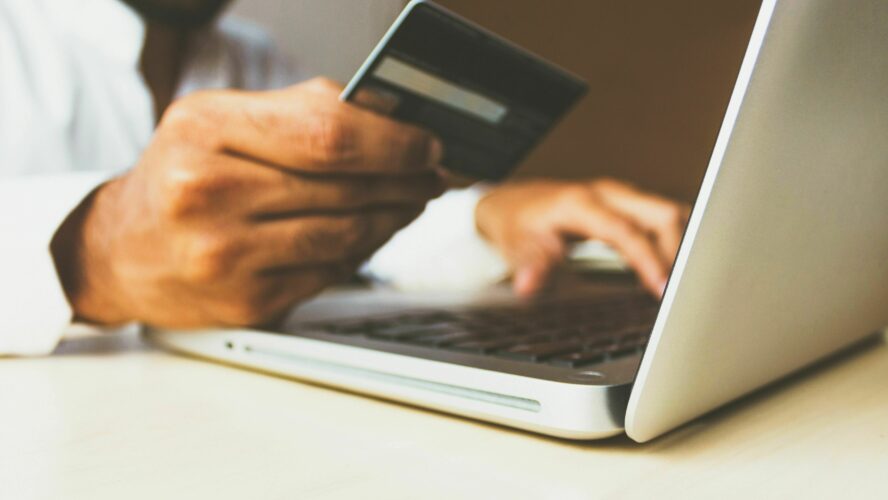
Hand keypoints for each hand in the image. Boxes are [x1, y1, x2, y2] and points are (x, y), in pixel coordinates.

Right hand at [52, 78, 443, 327]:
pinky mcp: (246, 302)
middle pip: (345, 186)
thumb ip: (301, 113)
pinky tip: (371, 233)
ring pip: (346, 235)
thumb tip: (391, 118)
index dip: (394, 141)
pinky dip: (362, 251)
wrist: (121, 250)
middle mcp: (207, 193)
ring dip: (393, 217)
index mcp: (205, 130)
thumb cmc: (181, 176)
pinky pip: (330, 272)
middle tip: (432, 175)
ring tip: (410, 201)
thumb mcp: (220, 121)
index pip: (328, 134)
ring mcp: (225, 255)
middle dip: (406, 180)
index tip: (428, 144)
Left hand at [475, 179, 690, 296]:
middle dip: (680, 251)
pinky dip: (676, 241)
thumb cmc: (516, 223)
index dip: (649, 259)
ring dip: (683, 245)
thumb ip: (529, 264)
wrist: (512, 203)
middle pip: (662, 214)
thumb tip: (528, 285)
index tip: (663, 288)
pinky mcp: (627, 205)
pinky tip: (676, 268)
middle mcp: (607, 194)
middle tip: (684, 290)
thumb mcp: (515, 245)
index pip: (627, 231)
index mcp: (581, 203)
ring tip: (688, 282)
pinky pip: (663, 219)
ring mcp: (620, 197)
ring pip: (669, 213)